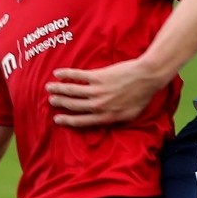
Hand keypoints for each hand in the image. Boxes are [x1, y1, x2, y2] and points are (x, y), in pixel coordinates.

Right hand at [47, 58, 165, 127]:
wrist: (147, 77)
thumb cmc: (142, 96)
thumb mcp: (131, 115)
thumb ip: (117, 120)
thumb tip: (108, 124)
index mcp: (106, 116)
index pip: (82, 121)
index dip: (68, 121)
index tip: (57, 119)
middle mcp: (99, 105)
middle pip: (74, 106)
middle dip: (60, 103)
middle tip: (51, 101)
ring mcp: (97, 90)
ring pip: (72, 91)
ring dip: (59, 89)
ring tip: (49, 88)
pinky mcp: (98, 76)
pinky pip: (77, 76)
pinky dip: (66, 74)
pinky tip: (57, 74)